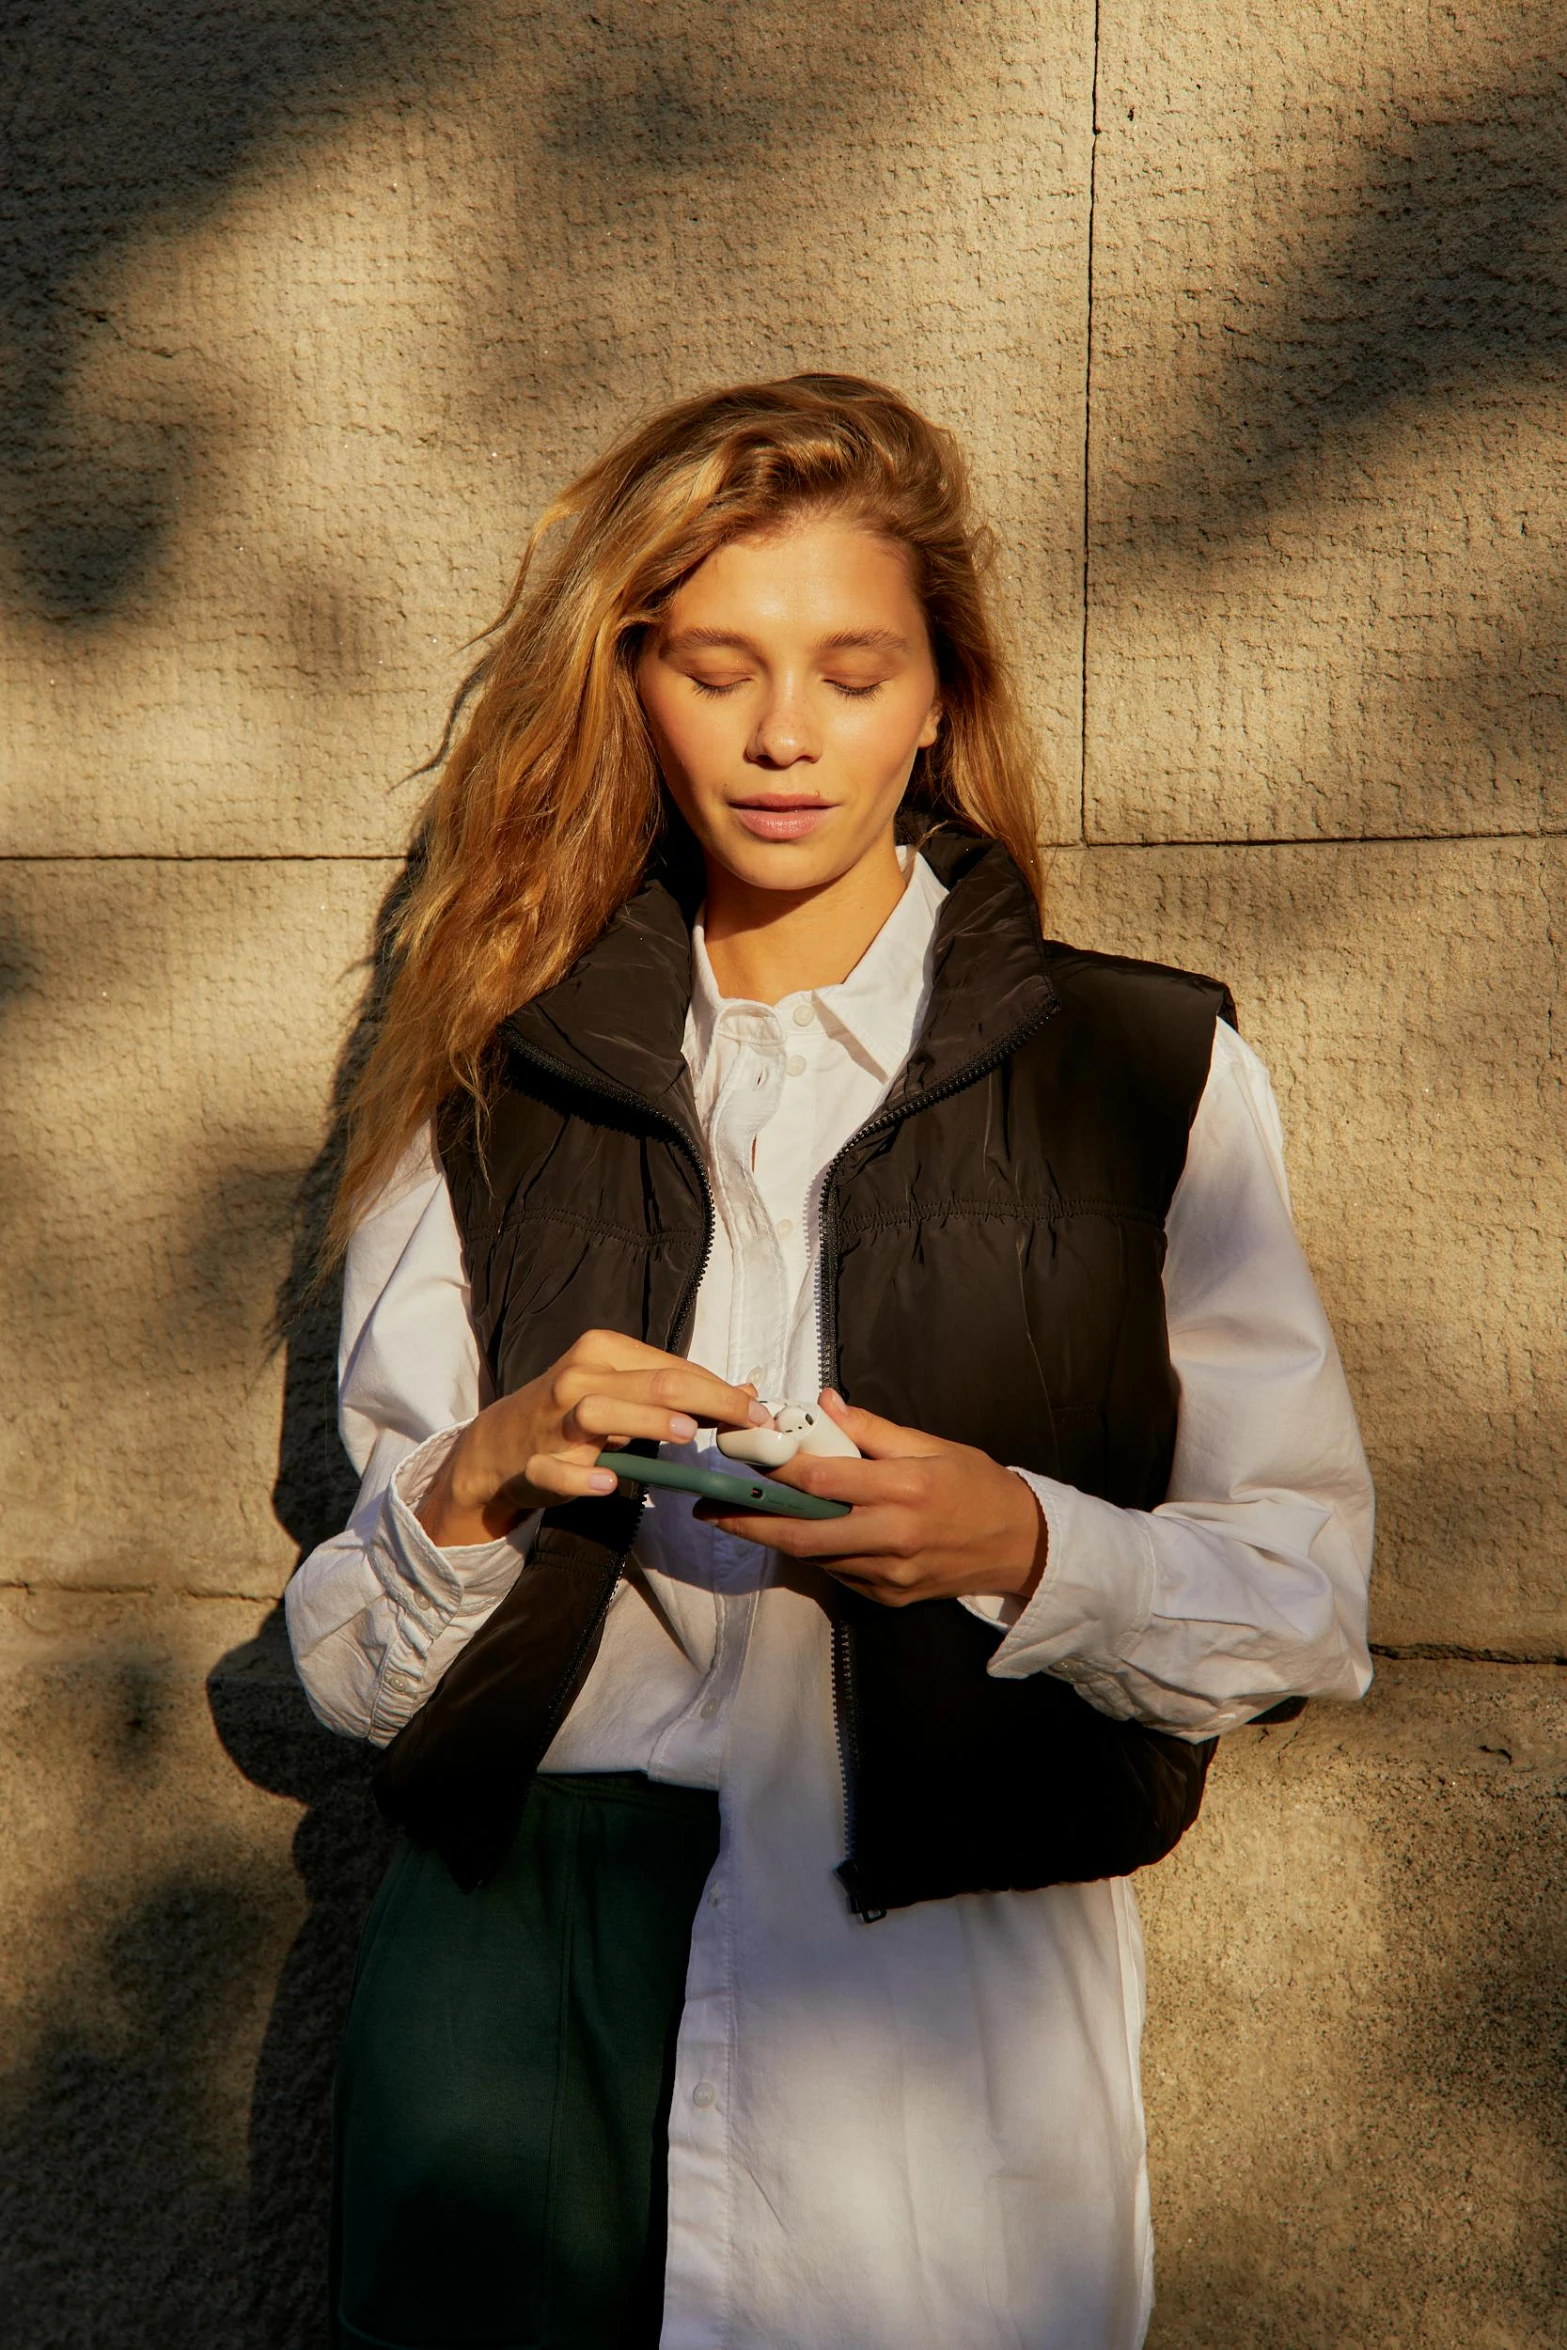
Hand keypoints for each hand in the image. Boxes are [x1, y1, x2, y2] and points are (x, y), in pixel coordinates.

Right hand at [417, 1329, 769, 1546]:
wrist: (499, 1445)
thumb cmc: (573, 1413)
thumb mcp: (625, 1392)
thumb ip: (680, 1392)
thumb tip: (746, 1394)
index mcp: (602, 1352)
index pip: (671, 1366)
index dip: (720, 1390)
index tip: (760, 1414)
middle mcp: (578, 1378)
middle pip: (648, 1383)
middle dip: (706, 1400)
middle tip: (748, 1422)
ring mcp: (553, 1422)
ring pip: (598, 1412)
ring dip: (644, 1422)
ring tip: (688, 1435)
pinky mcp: (534, 1463)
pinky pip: (554, 1469)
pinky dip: (580, 1476)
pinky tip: (608, 1482)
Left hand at [695, 1390, 1047, 1607]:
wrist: (1022, 1546)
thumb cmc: (978, 1486)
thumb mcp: (933, 1445)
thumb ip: (873, 1429)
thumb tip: (825, 1404)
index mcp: (904, 1489)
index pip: (821, 1481)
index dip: (776, 1471)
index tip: (743, 1460)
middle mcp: (892, 1536)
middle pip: (801, 1534)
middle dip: (748, 1524)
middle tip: (709, 1510)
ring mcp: (889, 1574)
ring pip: (815, 1556)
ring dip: (776, 1539)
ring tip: (740, 1519)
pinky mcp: (889, 1596)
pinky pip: (838, 1573)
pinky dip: (814, 1553)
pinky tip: (800, 1534)